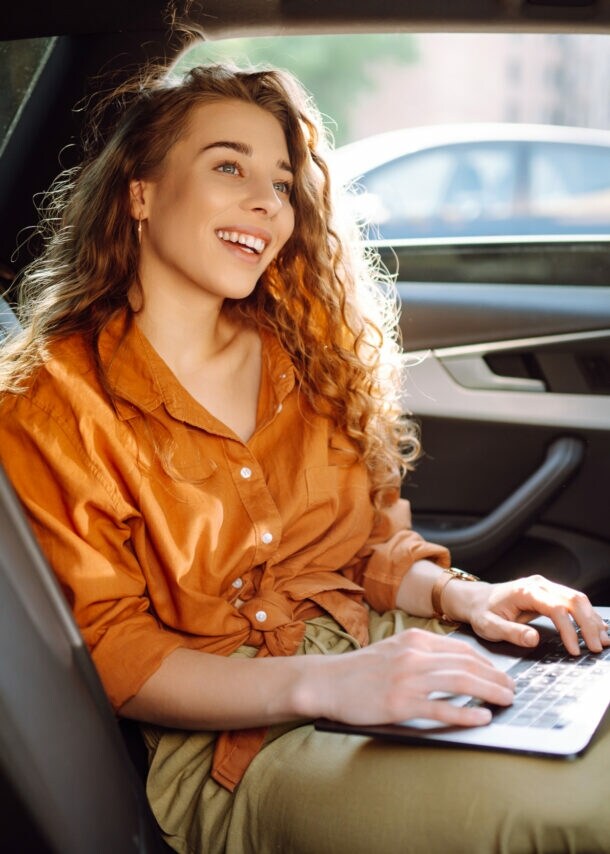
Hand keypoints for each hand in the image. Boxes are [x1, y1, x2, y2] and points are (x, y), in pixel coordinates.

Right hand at [313, 627, 513, 727]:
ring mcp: (408, 678)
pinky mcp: (400, 703)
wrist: (327, 681)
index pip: (461, 648)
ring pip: (460, 682)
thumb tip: (455, 666)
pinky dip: (466, 713)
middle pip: (467, 664)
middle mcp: (414, 655)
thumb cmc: (360, 670)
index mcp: (414, 639)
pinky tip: (482, 717)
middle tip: (512, 689)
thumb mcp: (394, 649)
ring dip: (489, 691)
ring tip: (506, 700)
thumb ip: (421, 653)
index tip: (500, 673)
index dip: (486, 662)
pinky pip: (441, 706)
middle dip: (495, 676)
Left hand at [457, 574, 609, 655]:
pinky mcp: (550, 593)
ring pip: (577, 599)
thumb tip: (533, 639)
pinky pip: (573, 601)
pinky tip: (597, 628)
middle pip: (573, 600)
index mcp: (525, 591)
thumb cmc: (482, 612)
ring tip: (602, 641)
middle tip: (595, 648)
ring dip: (592, 620)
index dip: (569, 630)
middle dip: (588, 624)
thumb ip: (510, 632)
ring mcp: (546, 587)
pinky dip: (587, 615)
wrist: (477, 599)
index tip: (574, 651)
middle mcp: (539, 585)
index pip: (556, 608)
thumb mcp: (489, 626)